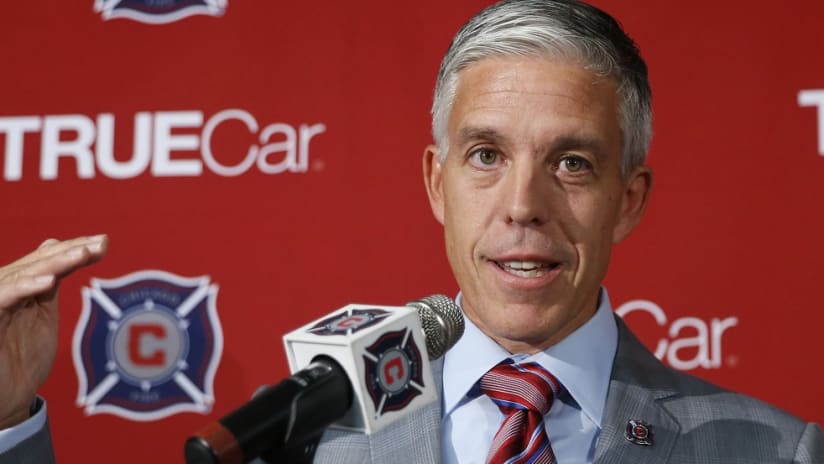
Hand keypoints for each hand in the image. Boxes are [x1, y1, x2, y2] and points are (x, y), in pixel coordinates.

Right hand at [0, 235, 107, 429]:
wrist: (6, 400)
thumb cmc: (23, 359)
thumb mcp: (43, 315)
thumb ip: (52, 285)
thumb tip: (75, 250)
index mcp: (18, 286)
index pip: (46, 258)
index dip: (74, 248)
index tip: (104, 242)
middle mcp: (4, 290)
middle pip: (36, 262)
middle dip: (70, 250)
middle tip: (99, 243)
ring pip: (21, 275)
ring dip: (53, 263)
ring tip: (81, 254)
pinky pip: (2, 299)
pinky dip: (24, 288)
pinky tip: (48, 282)